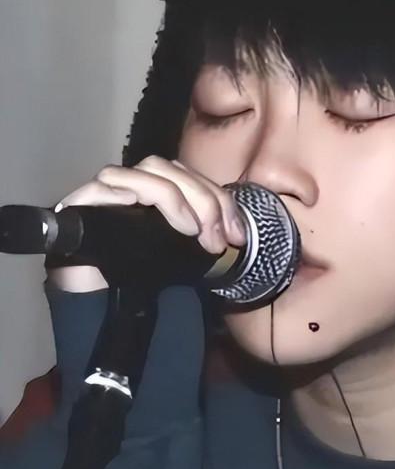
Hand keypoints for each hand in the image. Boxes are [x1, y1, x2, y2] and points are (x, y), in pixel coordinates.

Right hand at [47, 156, 246, 291]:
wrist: (95, 298)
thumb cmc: (142, 272)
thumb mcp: (183, 254)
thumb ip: (205, 237)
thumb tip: (236, 236)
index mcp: (162, 190)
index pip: (195, 177)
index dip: (221, 201)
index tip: (237, 236)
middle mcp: (138, 183)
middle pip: (174, 170)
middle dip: (206, 202)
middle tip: (216, 241)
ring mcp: (111, 188)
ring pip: (147, 170)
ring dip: (175, 197)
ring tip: (190, 232)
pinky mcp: (84, 200)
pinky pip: (105, 184)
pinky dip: (130, 191)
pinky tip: (145, 212)